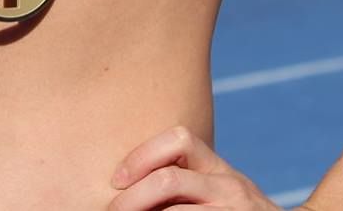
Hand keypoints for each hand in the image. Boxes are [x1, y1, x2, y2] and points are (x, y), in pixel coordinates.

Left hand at [107, 125, 282, 209]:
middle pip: (168, 178)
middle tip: (112, 210)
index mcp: (220, 169)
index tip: (118, 179)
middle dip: (132, 196)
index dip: (141, 155)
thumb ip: (188, 181)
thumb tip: (127, 186)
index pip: (179, 139)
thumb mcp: (220, 191)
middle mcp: (230, 188)